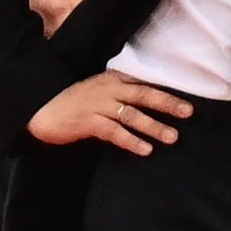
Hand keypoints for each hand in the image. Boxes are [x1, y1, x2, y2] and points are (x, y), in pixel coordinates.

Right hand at [26, 69, 191, 154]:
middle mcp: (108, 90)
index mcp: (113, 80)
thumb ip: (121, 94)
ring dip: (154, 126)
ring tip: (172, 137)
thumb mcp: (100, 92)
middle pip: (144, 95)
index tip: (187, 100)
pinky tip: (145, 150)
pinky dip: (131, 141)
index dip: (167, 92)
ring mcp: (98, 105)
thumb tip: (148, 105)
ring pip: (132, 115)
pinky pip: (114, 132)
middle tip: (189, 113)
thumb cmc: (74, 102)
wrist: (41, 109)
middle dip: (168, 104)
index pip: (145, 84)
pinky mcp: (88, 122)